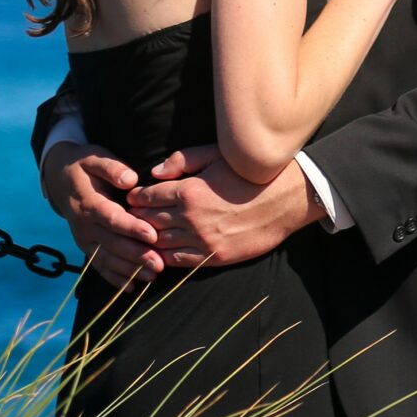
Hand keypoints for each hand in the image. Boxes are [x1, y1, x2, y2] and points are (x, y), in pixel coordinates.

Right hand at [41, 140, 163, 283]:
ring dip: (129, 270)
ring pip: (107, 259)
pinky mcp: (86, 247)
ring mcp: (84, 239)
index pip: (112, 218)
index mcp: (89, 203)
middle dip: (136, 255)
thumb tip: (130, 179)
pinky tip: (131, 288)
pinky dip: (114, 278)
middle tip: (159, 264)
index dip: (131, 228)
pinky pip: (99, 266)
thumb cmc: (86, 165)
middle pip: (112, 243)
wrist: (60, 178)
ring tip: (152, 276)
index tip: (152, 235)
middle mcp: (85, 225)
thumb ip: (112, 167)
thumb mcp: (96, 157)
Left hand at [128, 144, 317, 267]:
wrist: (286, 199)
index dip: (136, 197)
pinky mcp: (213, 256)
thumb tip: (154, 172)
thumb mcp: (218, 156)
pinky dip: (165, 257)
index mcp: (189, 191)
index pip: (147, 197)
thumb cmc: (251, 174)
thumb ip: (182, 160)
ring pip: (160, 244)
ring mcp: (202, 240)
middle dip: (137, 219)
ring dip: (148, 240)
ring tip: (141, 237)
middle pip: (149, 222)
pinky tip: (162, 252)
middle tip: (130, 218)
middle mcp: (190, 218)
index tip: (133, 198)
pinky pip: (178, 261)